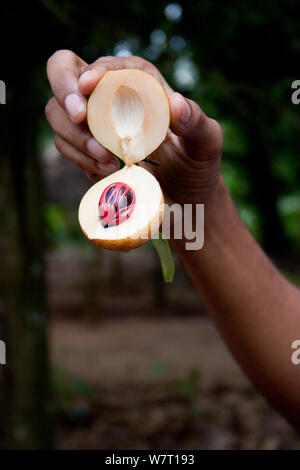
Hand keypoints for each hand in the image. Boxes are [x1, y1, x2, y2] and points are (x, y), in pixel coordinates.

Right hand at [45, 51, 222, 204]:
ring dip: (73, 134)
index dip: (95, 70)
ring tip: (105, 159)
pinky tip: (104, 170)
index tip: (89, 87)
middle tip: (79, 116)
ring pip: (56, 111)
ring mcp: (94, 124)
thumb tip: (175, 104)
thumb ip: (196, 121)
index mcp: (141, 85)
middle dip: (65, 91)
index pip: (110, 66)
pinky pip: (64, 144)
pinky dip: (78, 156)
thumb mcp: (207, 142)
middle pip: (66, 74)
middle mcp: (112, 98)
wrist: (185, 198)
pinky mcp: (85, 150)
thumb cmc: (197, 164)